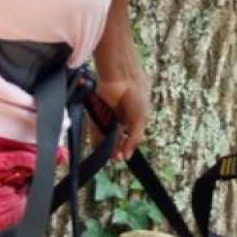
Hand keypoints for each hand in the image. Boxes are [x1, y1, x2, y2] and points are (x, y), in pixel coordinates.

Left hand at [94, 46, 150, 160]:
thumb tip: (128, 157)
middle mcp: (120, 119)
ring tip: (109, 155)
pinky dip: (97, 138)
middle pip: (116, 138)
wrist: (122, 78)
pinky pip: (95, 129)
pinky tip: (100, 147)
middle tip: (116, 158)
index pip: (128, 138)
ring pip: (106, 135)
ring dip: (106, 146)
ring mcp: (108, 116)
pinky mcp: (96, 114)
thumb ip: (134, 138)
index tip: (123, 156)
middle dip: (116, 149)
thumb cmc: (136, 95)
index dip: (126, 148)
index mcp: (133, 119)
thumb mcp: (140, 119)